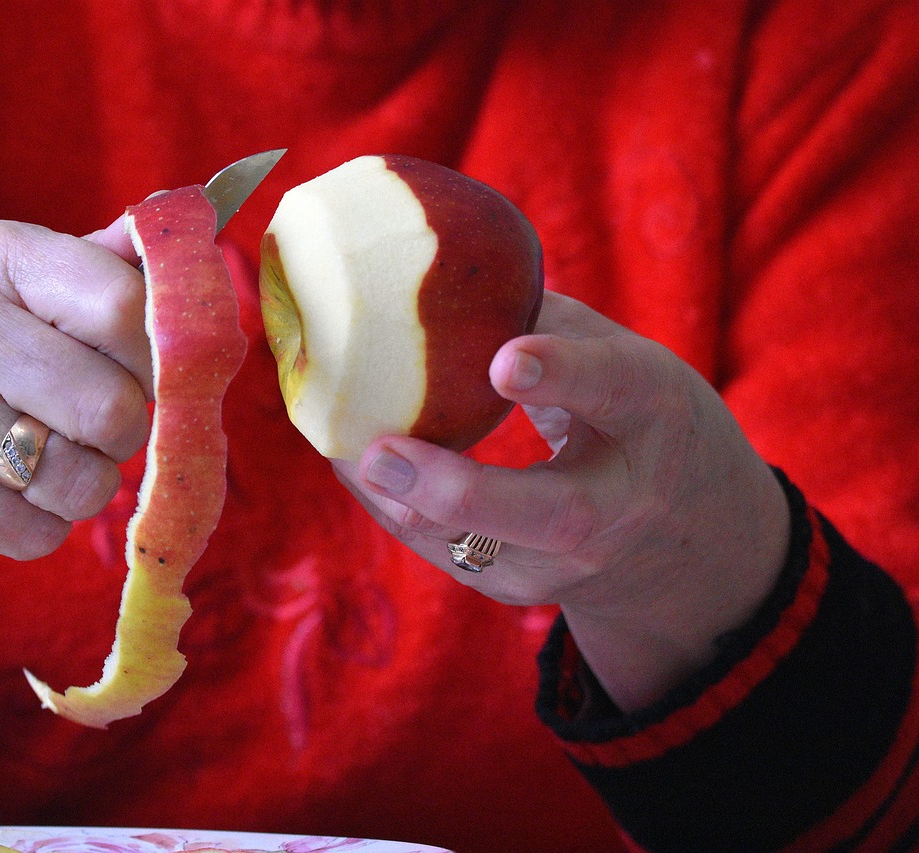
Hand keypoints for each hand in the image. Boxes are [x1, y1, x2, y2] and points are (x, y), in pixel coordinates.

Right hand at [0, 217, 149, 657]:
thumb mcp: (2, 282)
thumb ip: (95, 266)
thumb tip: (185, 243)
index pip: (124, 304)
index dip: (159, 353)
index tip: (147, 371)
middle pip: (112, 407)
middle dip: (122, 431)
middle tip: (94, 425)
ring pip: (84, 481)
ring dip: (85, 484)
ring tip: (48, 459)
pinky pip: (40, 533)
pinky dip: (41, 524)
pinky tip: (7, 493)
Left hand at [333, 291, 790, 710]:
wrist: (683, 532)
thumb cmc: (630, 414)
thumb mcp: (617, 357)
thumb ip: (538, 320)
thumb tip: (431, 270)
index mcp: (652, 415)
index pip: (614, 390)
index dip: (561, 374)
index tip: (502, 361)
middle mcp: (620, 503)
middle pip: (549, 516)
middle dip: (457, 490)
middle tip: (381, 454)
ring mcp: (569, 561)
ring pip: (473, 550)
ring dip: (394, 500)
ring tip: (338, 447)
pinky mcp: (517, 588)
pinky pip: (440, 551)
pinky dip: (391, 507)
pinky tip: (351, 464)